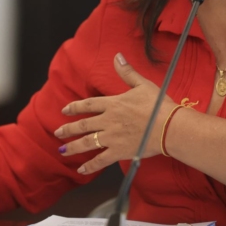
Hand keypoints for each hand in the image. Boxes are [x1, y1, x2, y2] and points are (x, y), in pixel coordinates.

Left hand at [54, 53, 175, 174]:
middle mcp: (108, 120)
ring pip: (87, 143)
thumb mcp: (142, 84)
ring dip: (73, 147)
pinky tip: (81, 170)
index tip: (64, 110)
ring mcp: (112, 137)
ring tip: (62, 151)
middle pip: (83, 125)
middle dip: (68, 129)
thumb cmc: (158, 105)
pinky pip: (100, 160)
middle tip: (57, 132)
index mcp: (113, 104)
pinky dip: (90, 166)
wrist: (169, 126)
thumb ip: (127, 72)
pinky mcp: (119, 151)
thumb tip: (117, 55)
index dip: (75, 107)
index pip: (88, 104)